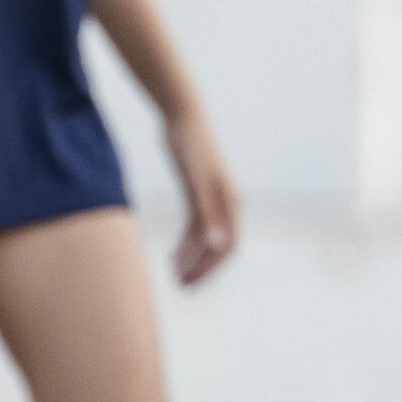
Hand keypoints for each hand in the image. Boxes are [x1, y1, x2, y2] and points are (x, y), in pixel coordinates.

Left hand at [163, 110, 240, 285]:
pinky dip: (186, 243)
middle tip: (180, 285)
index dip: (210, 267)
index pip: (227, 245)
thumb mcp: (195, 182)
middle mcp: (224, 204)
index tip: (190, 282)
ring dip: (192, 258)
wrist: (182, 116)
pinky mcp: (197, 194)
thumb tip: (218, 247)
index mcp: (229, 202)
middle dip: (201, 267)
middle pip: (217, 246)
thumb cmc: (190, 145)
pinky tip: (172, 255)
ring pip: (205, 239)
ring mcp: (211, 199)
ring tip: (173, 275)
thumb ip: (206, 214)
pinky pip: (195, 226)